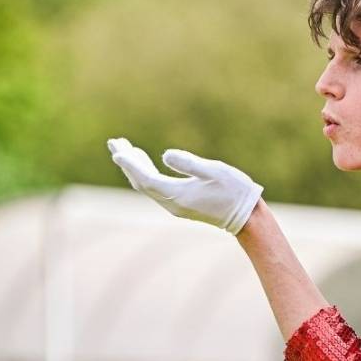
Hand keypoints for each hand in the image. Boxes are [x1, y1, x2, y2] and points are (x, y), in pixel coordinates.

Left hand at [107, 138, 263, 234]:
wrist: (246, 217)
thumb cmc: (234, 191)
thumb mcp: (214, 172)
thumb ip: (189, 163)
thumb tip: (165, 155)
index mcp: (177, 194)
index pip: (145, 177)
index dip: (130, 163)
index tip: (117, 149)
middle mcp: (171, 203)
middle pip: (141, 181)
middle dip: (127, 162)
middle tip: (115, 142)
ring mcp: (175, 205)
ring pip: (146, 185)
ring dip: (135, 167)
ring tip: (125, 149)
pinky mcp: (180, 204)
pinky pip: (155, 188)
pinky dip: (146, 174)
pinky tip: (145, 164)